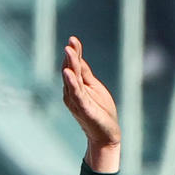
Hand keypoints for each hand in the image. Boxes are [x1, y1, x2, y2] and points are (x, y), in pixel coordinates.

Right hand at [61, 36, 120, 172]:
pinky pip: (76, 93)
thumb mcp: (94, 88)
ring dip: (69, 65)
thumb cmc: (101, 112)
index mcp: (77, 87)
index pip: (75, 66)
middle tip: (70, 42)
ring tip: (68, 51)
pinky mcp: (82, 108)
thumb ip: (86, 75)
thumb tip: (80, 59)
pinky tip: (68, 72)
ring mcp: (76, 101)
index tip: (73, 39)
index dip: (74, 53)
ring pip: (71, 80)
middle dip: (70, 56)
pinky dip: (71, 82)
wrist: (106, 134)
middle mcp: (72, 93)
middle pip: (71, 71)